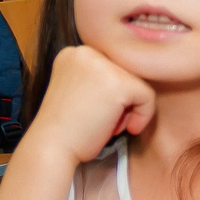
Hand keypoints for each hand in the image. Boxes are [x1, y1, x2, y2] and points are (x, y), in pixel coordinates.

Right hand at [27, 45, 154, 164]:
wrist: (51, 148)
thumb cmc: (69, 128)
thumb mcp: (81, 90)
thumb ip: (103, 78)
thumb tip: (138, 75)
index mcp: (74, 53)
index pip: (114, 67)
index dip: (112, 95)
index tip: (95, 112)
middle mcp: (85, 51)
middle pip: (128, 73)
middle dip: (122, 101)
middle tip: (100, 120)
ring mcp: (101, 64)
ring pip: (139, 84)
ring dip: (129, 109)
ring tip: (106, 123)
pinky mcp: (118, 82)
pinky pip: (147, 97)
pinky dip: (142, 116)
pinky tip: (120, 129)